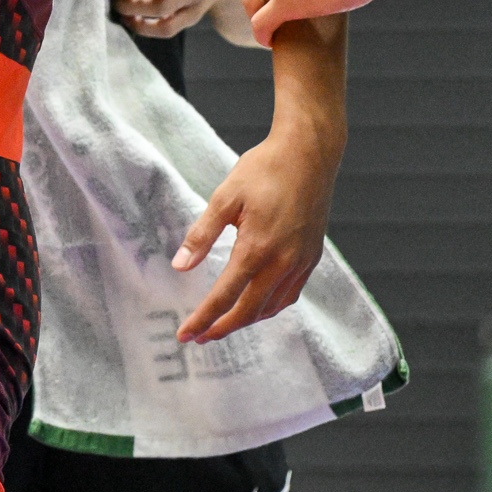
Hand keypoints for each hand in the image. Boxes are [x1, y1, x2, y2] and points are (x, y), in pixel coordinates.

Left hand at [171, 130, 336, 341]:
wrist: (309, 153)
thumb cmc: (264, 170)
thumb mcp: (225, 197)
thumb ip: (202, 235)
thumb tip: (180, 266)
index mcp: (257, 248)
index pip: (224, 297)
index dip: (202, 319)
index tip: (184, 335)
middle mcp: (283, 262)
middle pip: (249, 311)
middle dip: (222, 328)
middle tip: (199, 337)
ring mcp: (301, 261)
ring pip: (272, 307)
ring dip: (246, 321)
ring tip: (223, 325)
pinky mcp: (312, 257)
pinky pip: (290, 294)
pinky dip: (270, 307)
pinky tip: (257, 305)